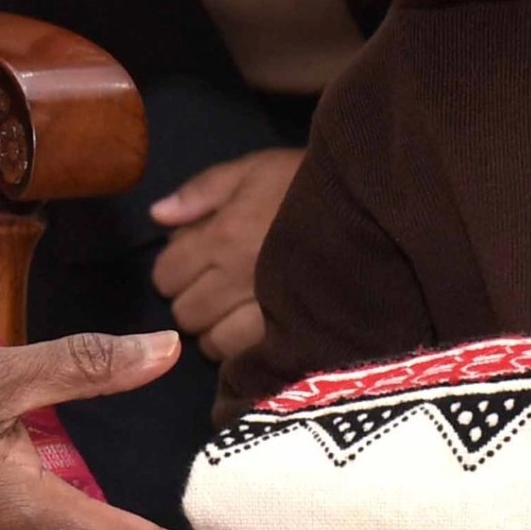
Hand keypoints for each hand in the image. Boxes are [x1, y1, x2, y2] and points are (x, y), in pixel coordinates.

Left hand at [149, 147, 304, 360]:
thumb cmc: (308, 184)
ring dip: (216, 329)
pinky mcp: (292, 337)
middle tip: (217, 285)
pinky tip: (256, 329)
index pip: (166, 275)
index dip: (174, 269)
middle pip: (185, 314)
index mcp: (223, 236)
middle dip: (193, 300)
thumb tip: (157, 217)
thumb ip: (202, 191)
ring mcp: (265, 314)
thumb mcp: (253, 169)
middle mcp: (237, 280)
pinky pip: (246, 360)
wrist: (373, 208)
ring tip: (238, 309)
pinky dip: (242, 349)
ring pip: (212, 344)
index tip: (195, 261)